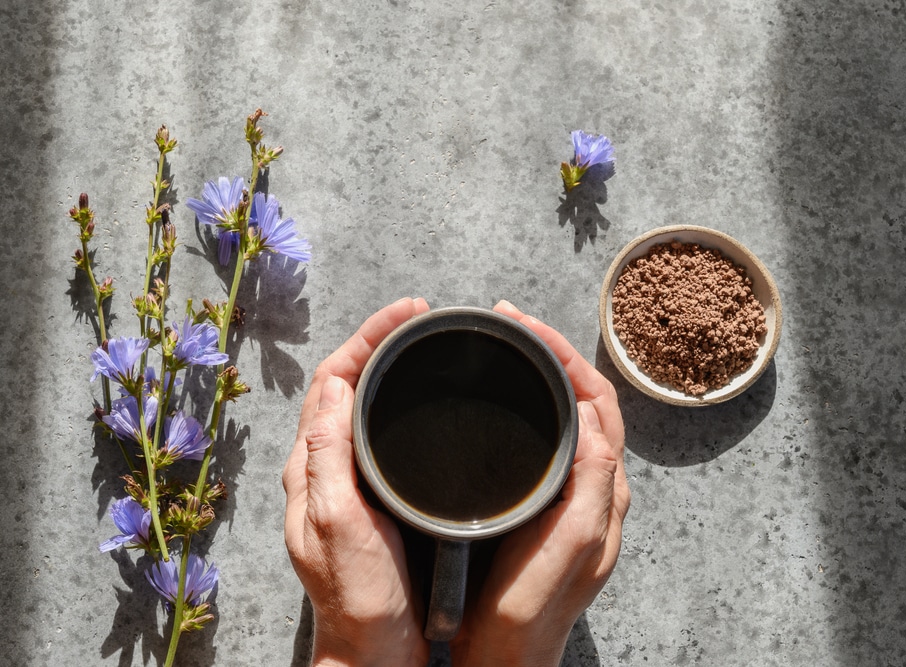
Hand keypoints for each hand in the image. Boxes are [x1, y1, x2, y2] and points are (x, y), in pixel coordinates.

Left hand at [282, 297, 430, 666]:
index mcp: (311, 466)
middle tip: (420, 317)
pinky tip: (424, 400)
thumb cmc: (358, 594)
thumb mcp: (337, 520)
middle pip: (345, 383)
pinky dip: (399, 401)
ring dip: (388, 366)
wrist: (375, 647)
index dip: (366, 338)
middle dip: (378, 341)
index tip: (406, 314)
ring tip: (423, 343)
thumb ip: (329, 454)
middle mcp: (324, 467)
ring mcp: (348, 480)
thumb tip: (336, 385)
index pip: (331, 380)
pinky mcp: (373, 495)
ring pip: (362, 404)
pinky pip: (379, 432)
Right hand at [450, 300, 630, 666]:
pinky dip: (535, 404)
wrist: (507, 651)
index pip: (597, 400)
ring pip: (570, 414)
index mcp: (605, 489)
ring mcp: (572, 492)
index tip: (524, 325)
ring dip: (546, 374)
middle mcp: (596, 485)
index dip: (565, 356)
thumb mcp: (571, 542)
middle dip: (553, 353)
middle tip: (512, 322)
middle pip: (586, 398)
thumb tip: (594, 421)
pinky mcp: (548, 502)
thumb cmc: (532, 606)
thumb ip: (592, 483)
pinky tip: (508, 398)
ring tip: (511, 346)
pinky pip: (551, 437)